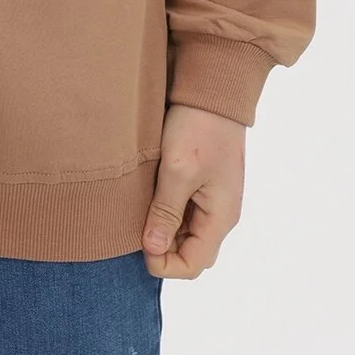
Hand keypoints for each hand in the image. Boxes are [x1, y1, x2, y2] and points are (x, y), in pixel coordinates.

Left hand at [141, 103, 245, 278]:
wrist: (215, 89)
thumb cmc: (199, 127)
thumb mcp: (178, 170)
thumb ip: (166, 212)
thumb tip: (152, 249)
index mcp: (220, 217)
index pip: (194, 265)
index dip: (163, 264)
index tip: (137, 242)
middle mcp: (220, 214)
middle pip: (191, 252)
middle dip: (162, 249)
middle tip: (133, 227)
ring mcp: (213, 199)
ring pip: (186, 234)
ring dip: (162, 230)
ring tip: (137, 211)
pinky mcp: (204, 184)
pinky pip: (186, 213)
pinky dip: (166, 213)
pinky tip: (147, 197)